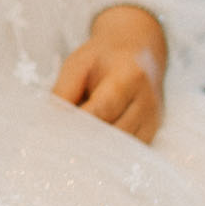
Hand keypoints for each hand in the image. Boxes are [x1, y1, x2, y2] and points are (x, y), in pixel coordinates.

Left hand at [52, 5, 167, 143]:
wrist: (138, 51)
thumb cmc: (104, 58)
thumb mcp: (78, 63)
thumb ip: (64, 91)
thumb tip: (52, 122)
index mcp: (130, 76)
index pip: (103, 108)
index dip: (79, 123)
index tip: (57, 133)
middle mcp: (147, 100)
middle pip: (114, 133)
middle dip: (85, 142)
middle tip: (60, 149)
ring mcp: (152, 119)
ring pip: (121, 148)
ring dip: (96, 152)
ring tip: (72, 151)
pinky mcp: (151, 132)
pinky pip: (128, 152)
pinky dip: (107, 154)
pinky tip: (89, 151)